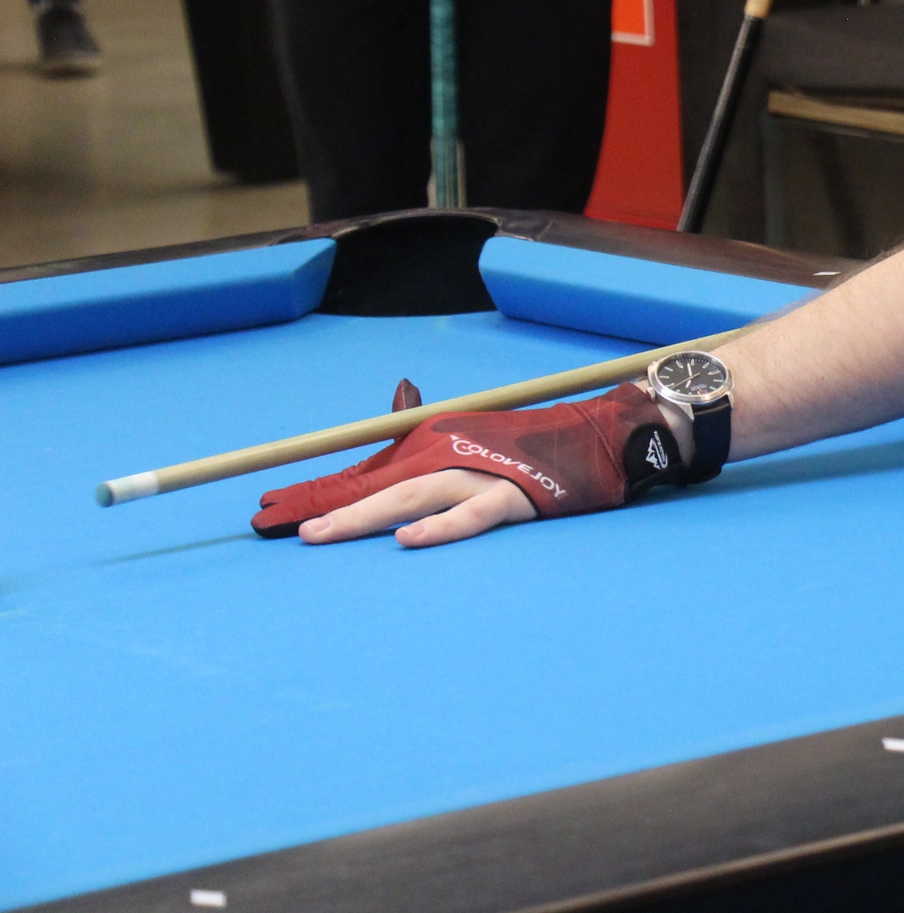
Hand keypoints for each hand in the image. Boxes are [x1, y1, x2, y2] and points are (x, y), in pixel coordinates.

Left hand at [255, 382, 684, 547]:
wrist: (597, 438)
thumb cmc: (529, 445)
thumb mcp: (468, 438)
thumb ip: (424, 431)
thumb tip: (395, 401)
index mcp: (432, 444)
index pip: (364, 472)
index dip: (317, 493)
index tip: (267, 512)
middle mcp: (448, 455)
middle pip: (375, 485)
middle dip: (324, 506)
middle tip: (275, 527)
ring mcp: (479, 476)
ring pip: (410, 497)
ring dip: (362, 516)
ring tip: (320, 535)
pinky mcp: (512, 496)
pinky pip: (471, 515)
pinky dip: (440, 527)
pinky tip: (407, 539)